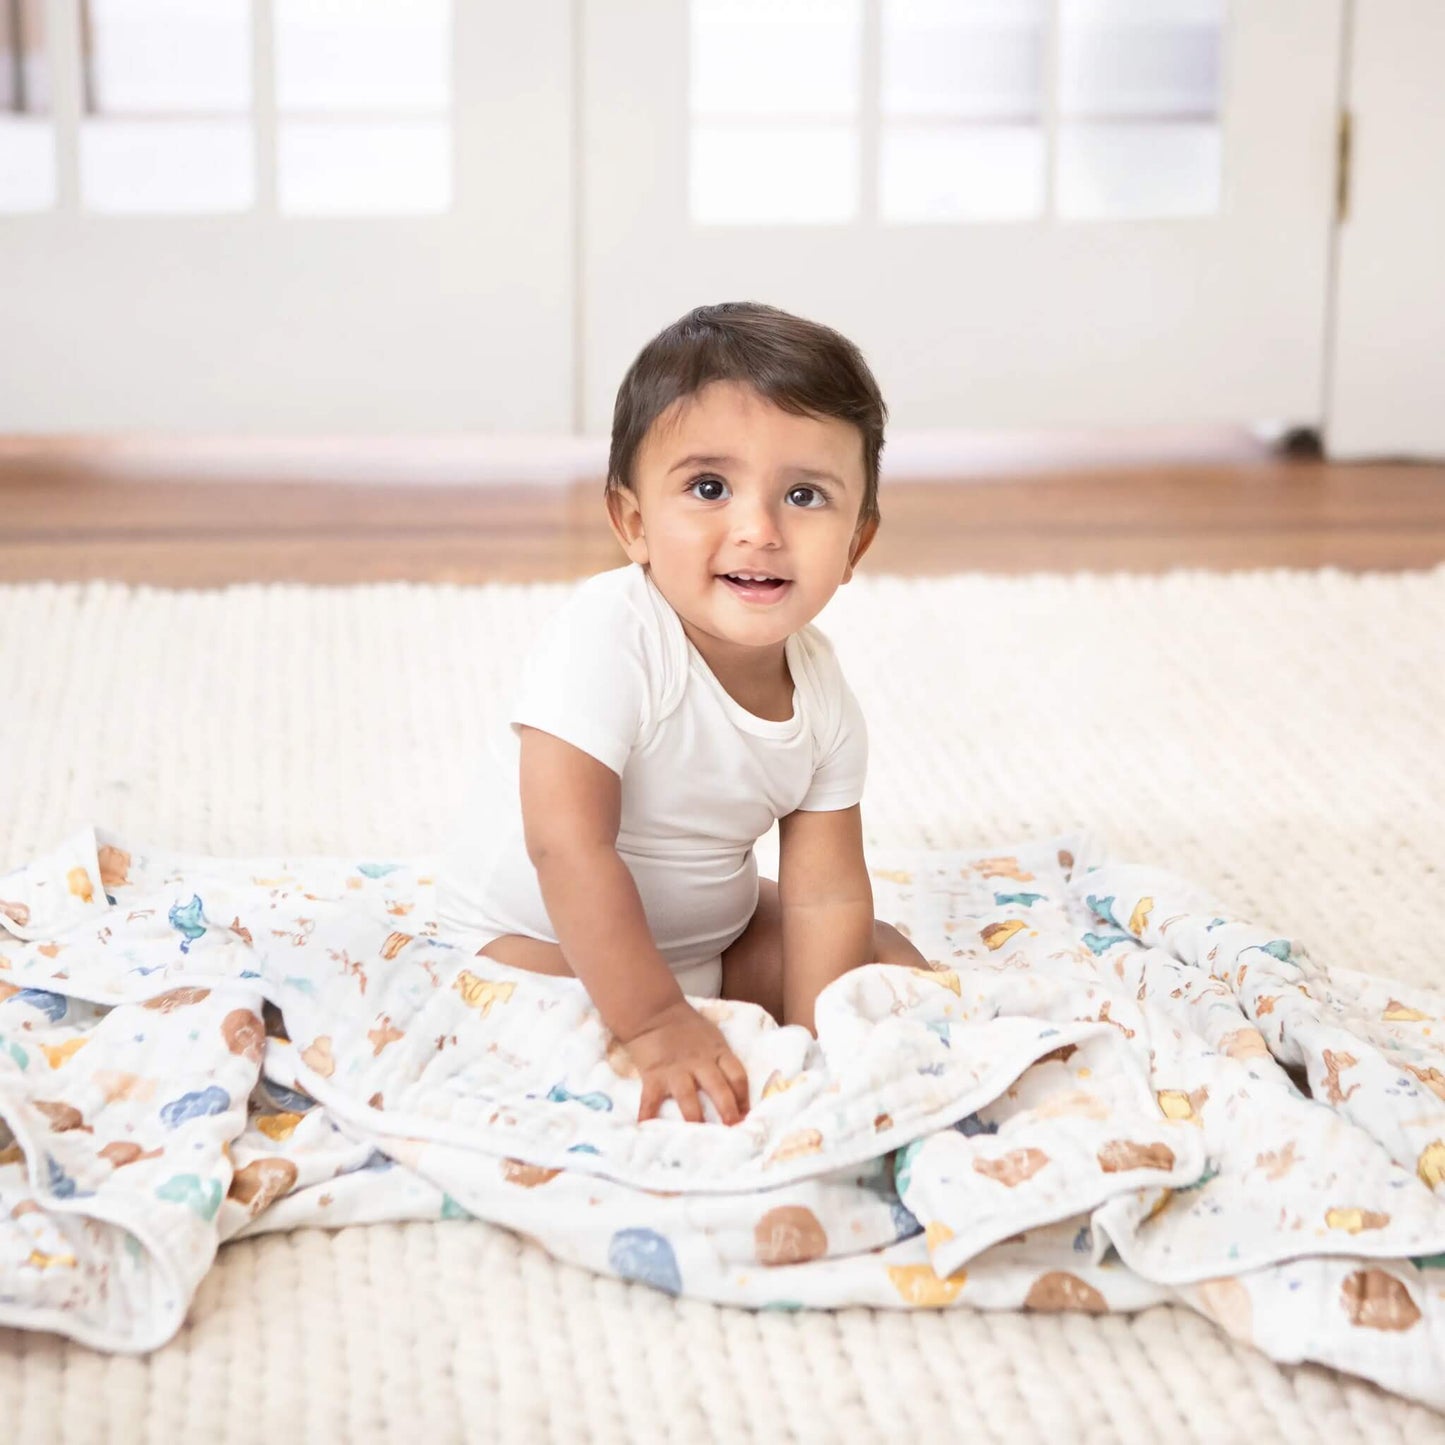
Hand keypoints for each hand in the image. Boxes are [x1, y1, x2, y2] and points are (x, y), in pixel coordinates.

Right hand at [619, 999, 750, 1124]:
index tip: (747, 1116)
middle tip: (733, 1130)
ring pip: (688, 1098)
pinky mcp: (654, 1075)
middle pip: (719, 1088)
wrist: (654, 1011)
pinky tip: (648, 1131)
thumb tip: (734, 1088)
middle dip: (728, 1111)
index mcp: (717, 1052)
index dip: (744, 1097)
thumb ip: (721, 1059)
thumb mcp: (712, 1037)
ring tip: (700, 1139)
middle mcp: (699, 1063)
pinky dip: (648, 1116)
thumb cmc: (686, 1025)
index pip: (737, 1075)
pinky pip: (651, 1100)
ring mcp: (676, 1070)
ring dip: (695, 1119)